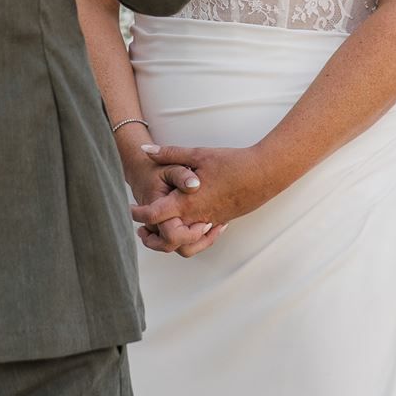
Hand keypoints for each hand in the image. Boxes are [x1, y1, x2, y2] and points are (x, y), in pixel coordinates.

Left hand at [130, 144, 278, 247]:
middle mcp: (197, 217)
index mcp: (187, 201)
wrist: (264, 173)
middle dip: (151, 238)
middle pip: (166, 240)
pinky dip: (189, 235)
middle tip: (141, 228)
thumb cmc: (232, 162)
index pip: (154, 216)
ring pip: (185, 245)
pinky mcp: (222, 222)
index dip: (138, 214)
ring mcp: (210, 223)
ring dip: (171, 240)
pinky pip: (200, 238)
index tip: (131, 208)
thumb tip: (146, 151)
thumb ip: (169, 153)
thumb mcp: (197, 154)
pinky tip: (186, 222)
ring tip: (161, 228)